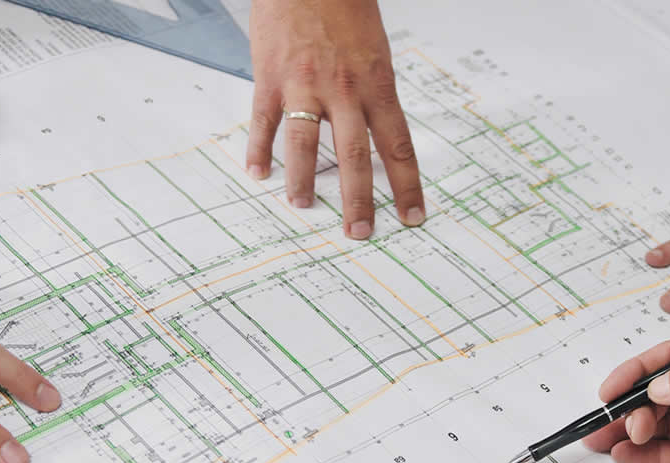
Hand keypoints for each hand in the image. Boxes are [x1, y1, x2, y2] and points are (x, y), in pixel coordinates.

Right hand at [245, 0, 425, 239]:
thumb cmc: (345, 5)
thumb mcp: (375, 49)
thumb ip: (373, 91)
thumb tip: (376, 129)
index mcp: (376, 84)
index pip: (397, 145)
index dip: (406, 185)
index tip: (412, 216)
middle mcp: (343, 90)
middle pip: (354, 156)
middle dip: (358, 201)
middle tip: (359, 233)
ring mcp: (304, 86)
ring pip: (304, 146)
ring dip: (303, 182)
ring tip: (302, 208)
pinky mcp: (270, 77)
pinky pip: (263, 122)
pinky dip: (258, 150)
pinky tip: (257, 173)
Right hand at [580, 335, 669, 462]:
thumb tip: (659, 385)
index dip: (636, 373)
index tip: (610, 389)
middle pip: (664, 395)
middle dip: (631, 408)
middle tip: (608, 423)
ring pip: (669, 426)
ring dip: (638, 432)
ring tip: (611, 440)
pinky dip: (655, 455)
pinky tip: (632, 454)